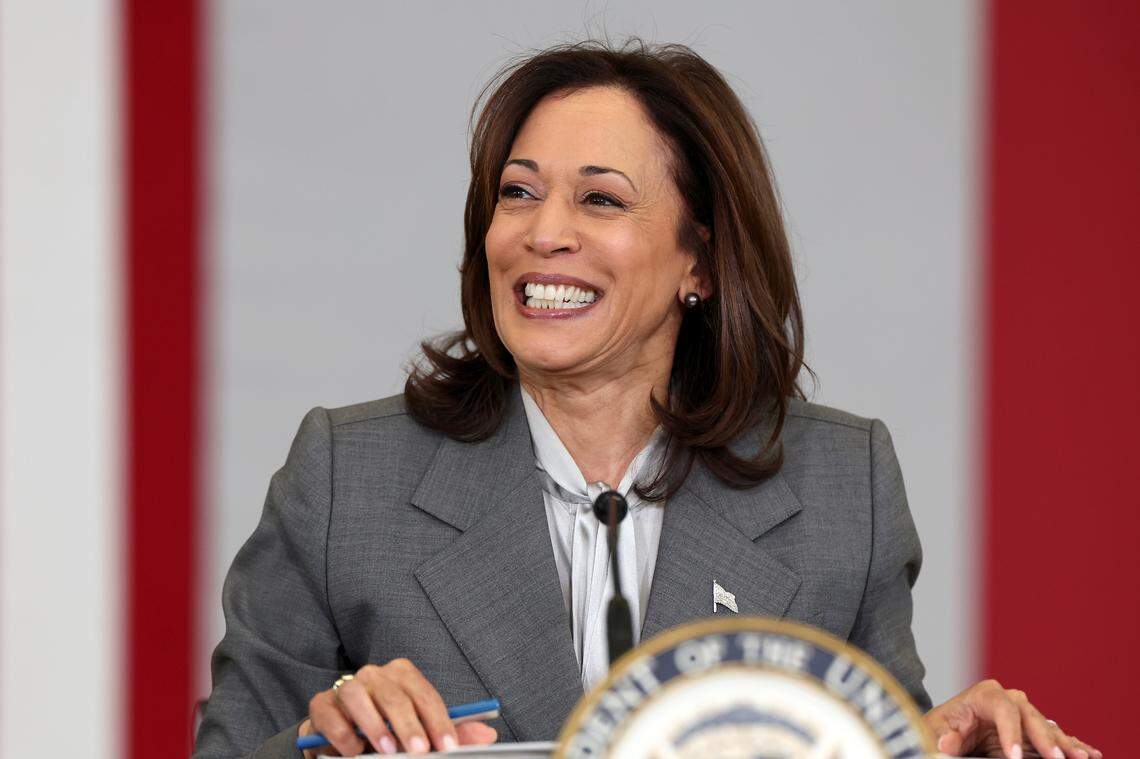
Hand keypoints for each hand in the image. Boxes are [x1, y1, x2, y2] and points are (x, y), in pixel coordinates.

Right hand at [298, 658, 497, 755]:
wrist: (340, 740)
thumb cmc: (386, 733)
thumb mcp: (420, 734)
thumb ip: (449, 734)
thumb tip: (488, 734)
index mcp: (402, 676)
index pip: (424, 695)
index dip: (439, 722)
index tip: (448, 747)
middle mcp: (374, 675)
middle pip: (394, 695)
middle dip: (409, 726)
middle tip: (419, 752)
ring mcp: (346, 687)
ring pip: (359, 696)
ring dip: (374, 726)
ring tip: (386, 751)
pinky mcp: (321, 704)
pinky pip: (330, 713)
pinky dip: (342, 733)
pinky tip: (353, 750)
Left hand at [925, 679, 1100, 758]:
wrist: (951, 729)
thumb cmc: (944, 726)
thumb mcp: (937, 728)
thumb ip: (942, 734)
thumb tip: (946, 743)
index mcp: (985, 694)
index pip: (1002, 708)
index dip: (1010, 732)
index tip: (1014, 756)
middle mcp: (1009, 700)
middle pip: (1030, 716)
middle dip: (1045, 738)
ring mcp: (1025, 715)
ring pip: (1048, 727)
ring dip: (1065, 743)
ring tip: (1082, 757)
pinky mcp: (1033, 731)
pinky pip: (1056, 737)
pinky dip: (1072, 744)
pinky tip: (1090, 754)